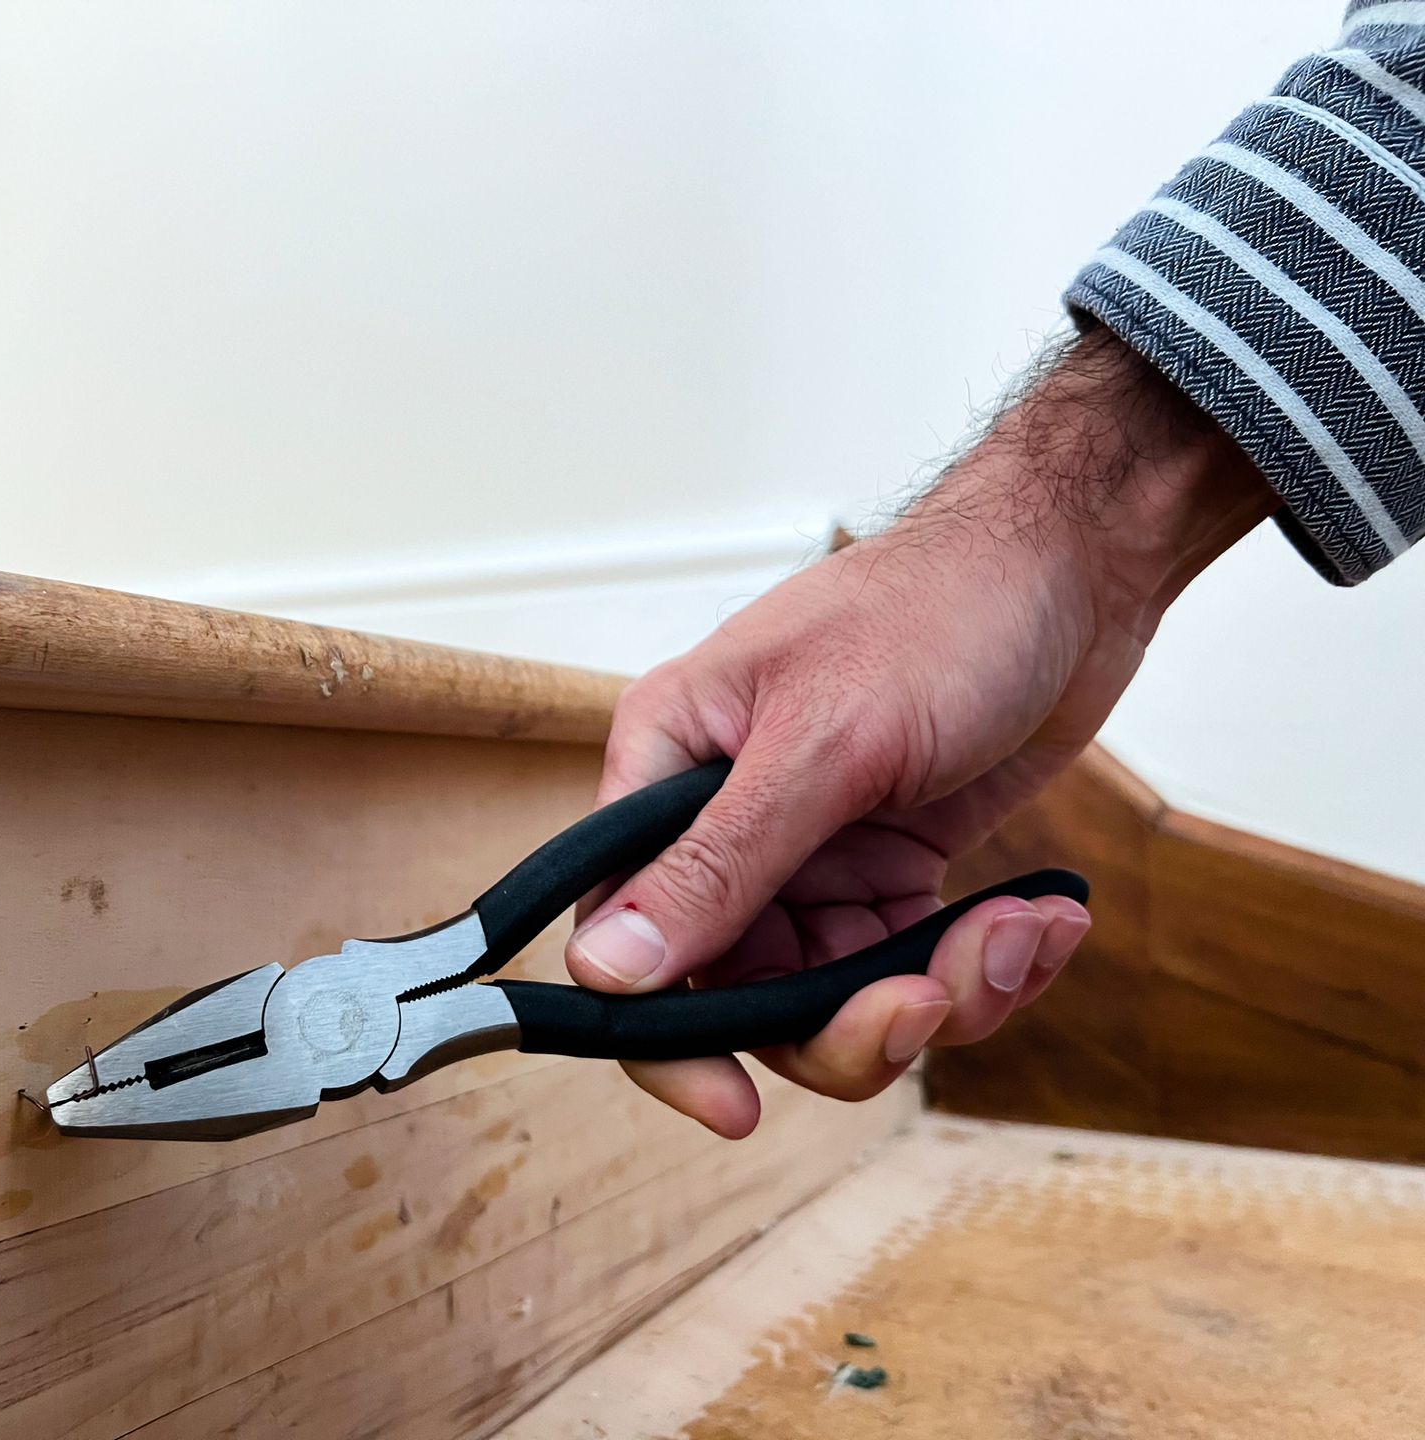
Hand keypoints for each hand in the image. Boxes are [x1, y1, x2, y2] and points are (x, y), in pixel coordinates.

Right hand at [566, 331, 1276, 1135]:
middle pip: (742, 994)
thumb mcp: (823, 743)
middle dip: (845, 1021)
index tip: (737, 1106)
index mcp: (668, 769)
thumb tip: (603, 969)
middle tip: (926, 1003)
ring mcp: (811, 852)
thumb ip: (715, 866)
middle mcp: (724, 822)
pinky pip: (910, 967)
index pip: (623, 938)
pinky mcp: (890, 869)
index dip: (671, 1037)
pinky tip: (1041, 917)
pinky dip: (982, 964)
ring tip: (1016, 935)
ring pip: (835, 997)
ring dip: (937, 993)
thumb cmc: (939, 610)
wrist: (1076, 569)